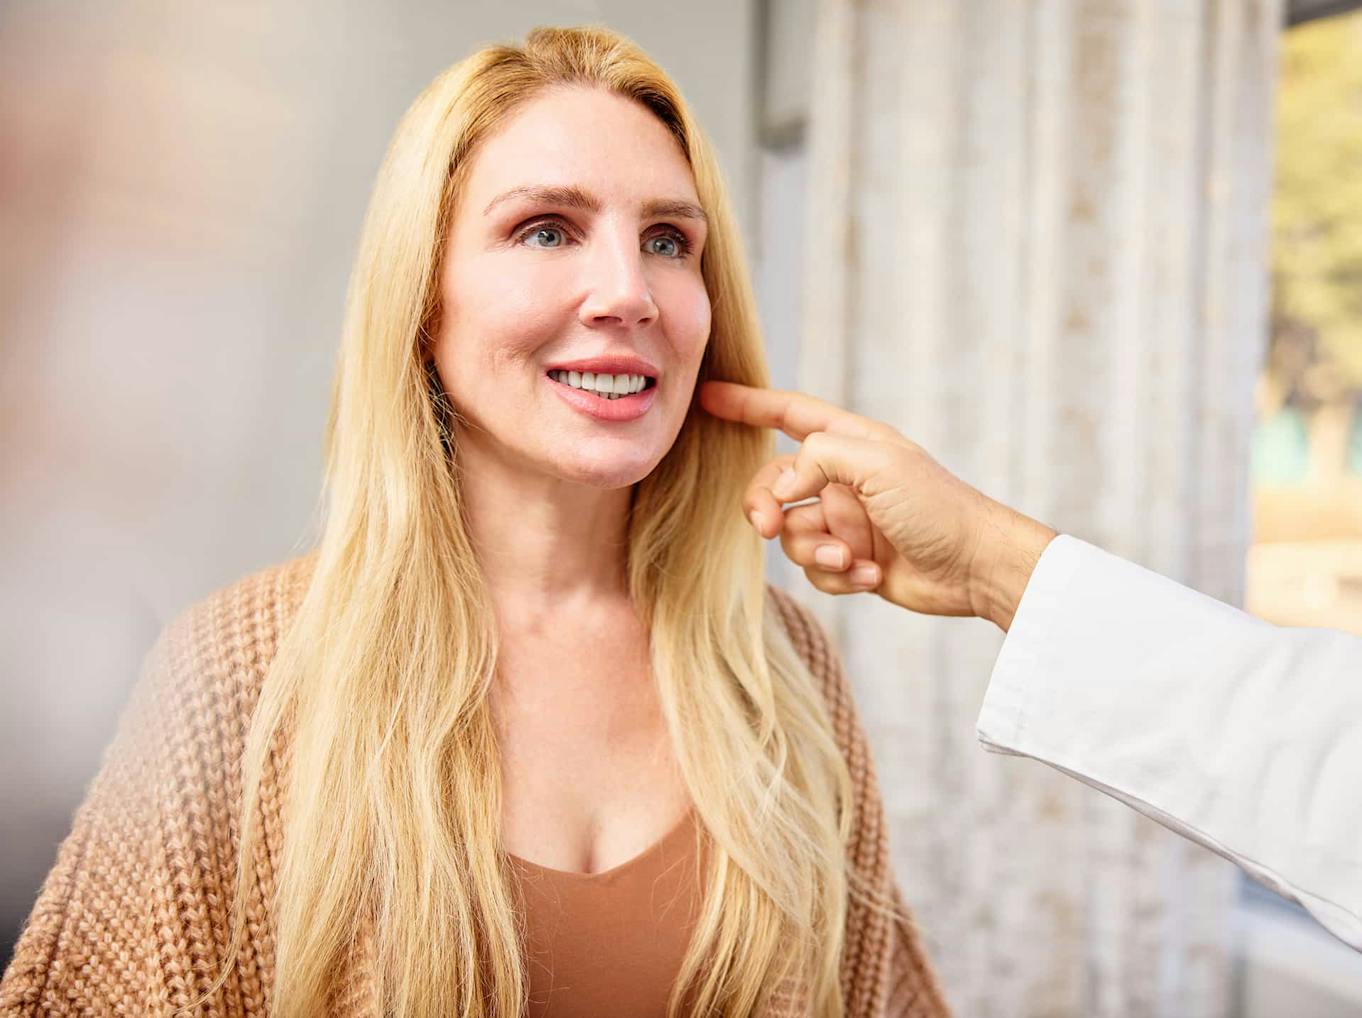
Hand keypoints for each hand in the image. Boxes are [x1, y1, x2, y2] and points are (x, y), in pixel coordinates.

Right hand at [698, 380, 1057, 630]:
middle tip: (766, 527)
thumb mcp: (878, 465)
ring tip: (855, 558)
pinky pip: (816, 570)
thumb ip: (819, 458)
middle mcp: (842, 479)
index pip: (788, 414)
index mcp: (850, 443)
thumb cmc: (937, 506)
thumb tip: (781, 488)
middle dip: (765, 507)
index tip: (710, 398)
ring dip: (818, 551)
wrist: (974, 567)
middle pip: (773, 485)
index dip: (748, 405)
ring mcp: (846, 521)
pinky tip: (872, 576)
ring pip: (793, 536)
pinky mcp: (852, 560)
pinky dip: (838, 576)